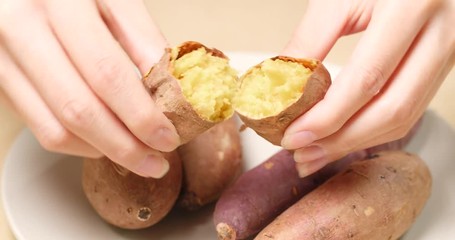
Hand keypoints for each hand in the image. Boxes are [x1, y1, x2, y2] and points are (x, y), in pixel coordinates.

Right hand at [0, 0, 179, 177]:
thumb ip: (142, 40)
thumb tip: (172, 92)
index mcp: (63, 1)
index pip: (107, 72)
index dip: (142, 114)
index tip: (169, 136)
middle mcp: (24, 26)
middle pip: (81, 108)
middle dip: (127, 145)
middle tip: (158, 161)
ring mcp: (4, 55)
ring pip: (59, 127)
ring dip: (106, 151)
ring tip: (138, 157)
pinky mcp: (0, 78)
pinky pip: (41, 129)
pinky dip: (80, 145)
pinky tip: (106, 143)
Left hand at [281, 0, 454, 176]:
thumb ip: (311, 39)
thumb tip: (280, 85)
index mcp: (412, 7)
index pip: (368, 79)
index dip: (328, 116)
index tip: (294, 136)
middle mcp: (442, 33)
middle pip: (392, 109)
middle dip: (342, 140)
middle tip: (303, 154)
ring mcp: (449, 52)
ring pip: (405, 116)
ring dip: (356, 142)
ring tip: (316, 153)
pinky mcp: (443, 65)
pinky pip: (410, 108)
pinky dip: (373, 129)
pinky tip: (343, 137)